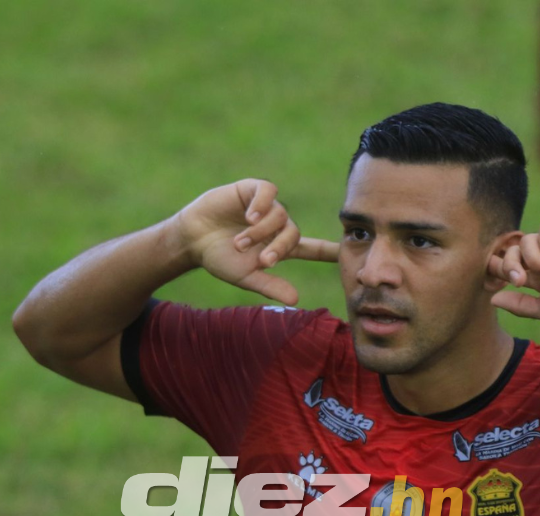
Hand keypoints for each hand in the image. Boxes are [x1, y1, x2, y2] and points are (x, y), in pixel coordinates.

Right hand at [175, 179, 338, 304]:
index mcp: (278, 246)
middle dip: (280, 248)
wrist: (192, 239)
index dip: (329, 251)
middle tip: (263, 260)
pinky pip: (268, 192)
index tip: (348, 253)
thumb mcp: (246, 276)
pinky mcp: (252, 190)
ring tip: (241, 242)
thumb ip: (270, 286)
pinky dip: (262, 204)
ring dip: (262, 231)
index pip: (311, 248)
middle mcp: (276, 225)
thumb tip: (296, 300)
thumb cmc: (219, 259)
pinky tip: (249, 216)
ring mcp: (265, 207)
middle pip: (293, 234)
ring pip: (279, 215)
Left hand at [487, 221, 539, 328]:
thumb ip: (518, 304)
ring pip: (527, 240)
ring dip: (534, 259)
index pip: (509, 265)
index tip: (502, 280)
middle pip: (512, 251)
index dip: (499, 268)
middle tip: (520, 281)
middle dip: (510, 265)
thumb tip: (492, 299)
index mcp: (536, 276)